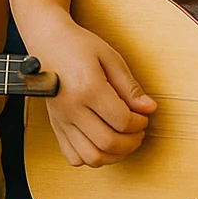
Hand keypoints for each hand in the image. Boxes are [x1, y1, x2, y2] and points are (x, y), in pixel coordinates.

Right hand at [34, 18, 155, 166]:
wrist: (47, 40)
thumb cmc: (78, 45)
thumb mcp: (110, 58)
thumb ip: (130, 87)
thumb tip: (149, 108)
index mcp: (88, 87)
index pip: (122, 121)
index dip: (139, 123)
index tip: (143, 116)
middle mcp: (72, 107)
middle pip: (108, 142)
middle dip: (131, 142)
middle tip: (137, 130)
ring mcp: (61, 119)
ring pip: (91, 157)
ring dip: (114, 155)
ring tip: (122, 140)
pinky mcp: (55, 125)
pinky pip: (73, 156)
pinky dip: (91, 158)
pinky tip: (101, 142)